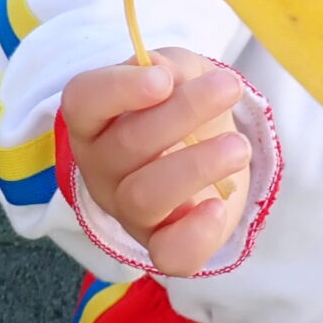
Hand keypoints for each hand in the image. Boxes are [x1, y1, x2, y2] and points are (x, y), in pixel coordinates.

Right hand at [62, 47, 250, 276]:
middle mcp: (102, 168)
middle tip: (229, 88)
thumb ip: (172, 68)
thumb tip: (166, 73)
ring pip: (145, 197)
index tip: (164, 79)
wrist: (208, 154)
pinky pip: (168, 254)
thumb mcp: (180, 74)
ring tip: (238, 146)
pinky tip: (217, 207)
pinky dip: (195, 234)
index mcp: (95, 120)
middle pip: (126, 145)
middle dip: (183, 113)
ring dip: (197, 166)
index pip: (83, 102)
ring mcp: (128, 212)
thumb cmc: (181, 107)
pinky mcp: (162, 244)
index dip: (118, 89)